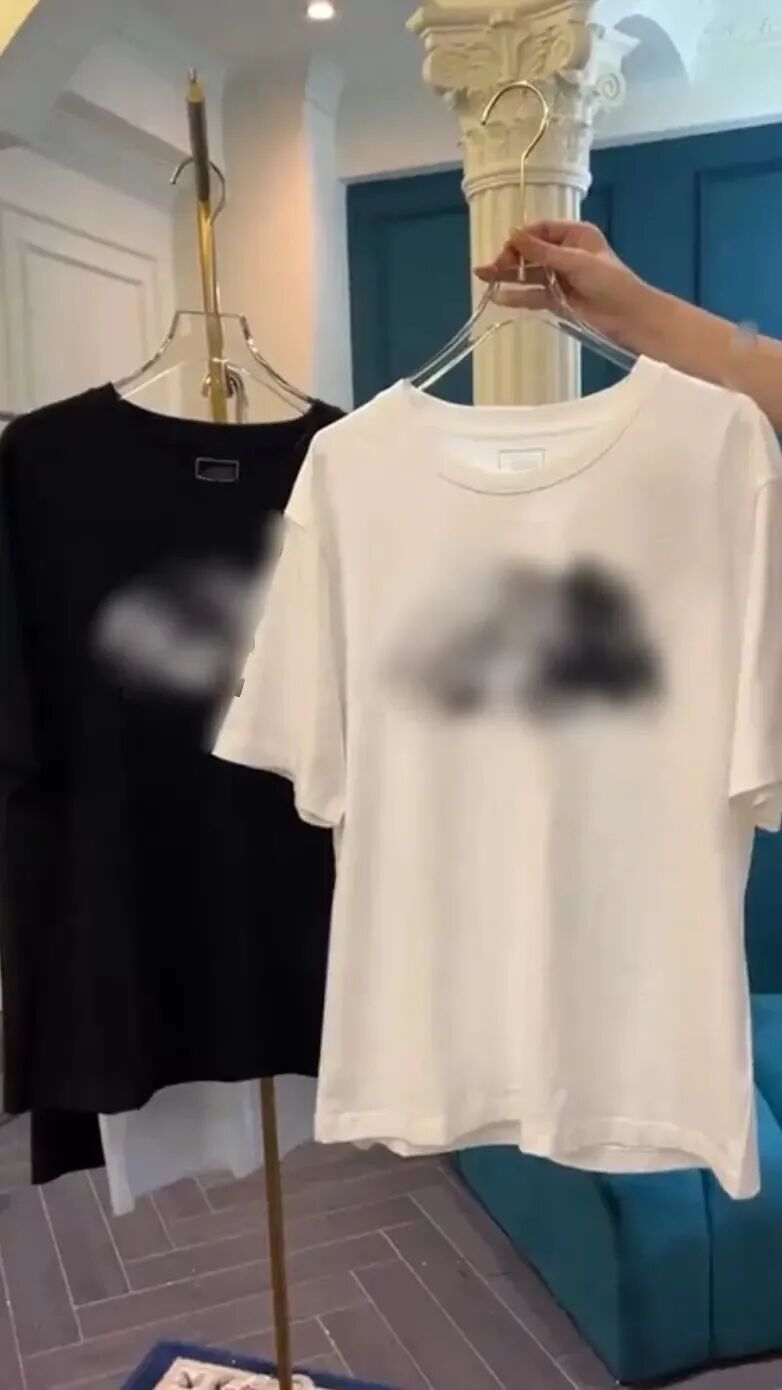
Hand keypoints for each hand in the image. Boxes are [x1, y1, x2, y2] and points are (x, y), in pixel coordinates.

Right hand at [475, 221, 650, 346]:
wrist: (629, 316)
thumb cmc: (610, 281)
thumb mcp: (576, 262)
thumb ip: (543, 252)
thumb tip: (513, 235)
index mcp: (573, 235)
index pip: (539, 231)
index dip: (521, 239)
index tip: (505, 249)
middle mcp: (564, 253)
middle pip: (530, 252)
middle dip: (509, 259)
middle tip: (490, 269)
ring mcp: (559, 277)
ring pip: (528, 274)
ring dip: (507, 276)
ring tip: (482, 278)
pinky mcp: (556, 299)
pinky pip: (532, 295)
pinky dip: (517, 296)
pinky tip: (498, 297)